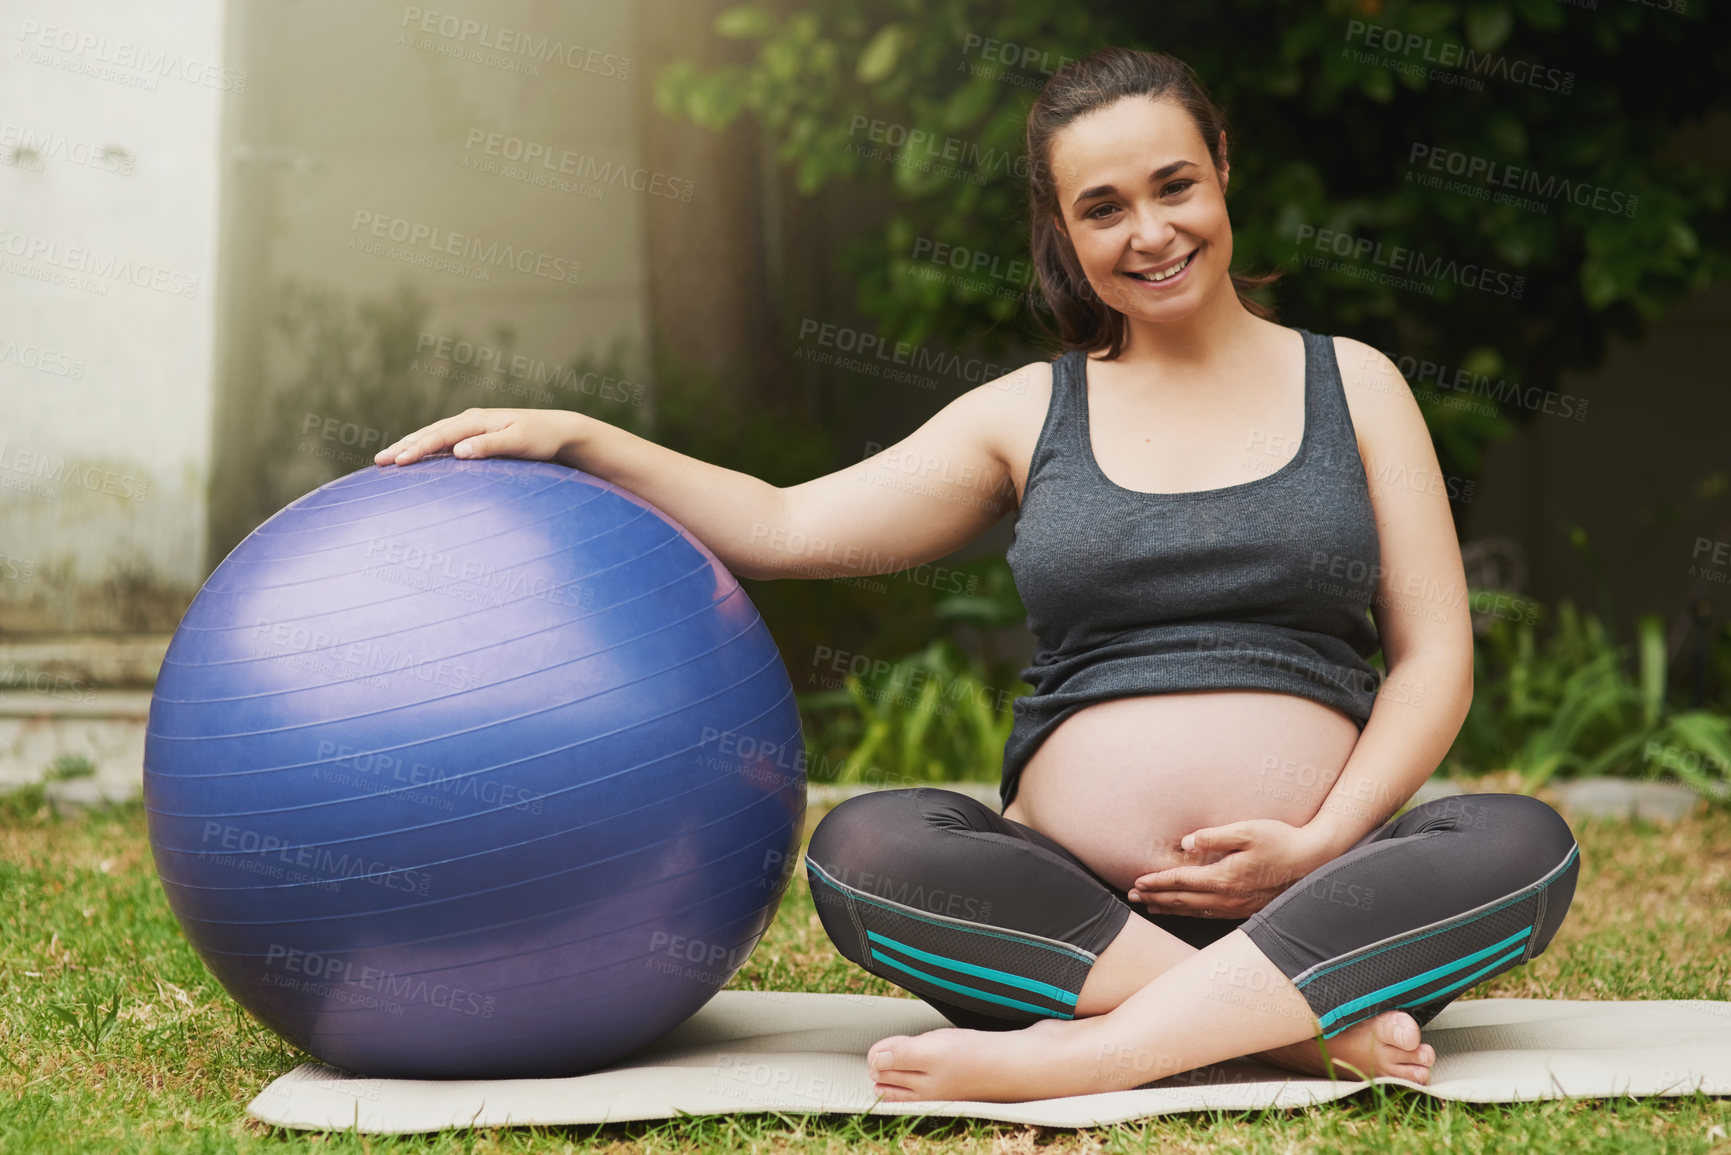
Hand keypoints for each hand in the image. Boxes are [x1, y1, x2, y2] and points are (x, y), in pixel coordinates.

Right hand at [373, 407, 583, 466]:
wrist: (557, 431)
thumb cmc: (540, 438)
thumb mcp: (519, 442)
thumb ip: (490, 446)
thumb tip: (459, 451)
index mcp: (476, 420)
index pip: (439, 436)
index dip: (417, 449)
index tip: (398, 461)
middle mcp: (469, 421)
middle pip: (429, 433)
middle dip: (403, 446)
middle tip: (378, 461)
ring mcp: (471, 427)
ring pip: (433, 436)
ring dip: (409, 446)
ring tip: (387, 459)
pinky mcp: (475, 436)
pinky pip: (443, 442)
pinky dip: (425, 449)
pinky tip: (415, 459)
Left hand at [1127, 819, 1330, 918]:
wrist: (1312, 861)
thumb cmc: (1279, 840)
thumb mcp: (1247, 830)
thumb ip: (1214, 837)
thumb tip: (1185, 844)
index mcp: (1224, 878)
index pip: (1181, 882)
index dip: (1157, 882)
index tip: (1137, 881)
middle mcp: (1228, 897)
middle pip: (1183, 900)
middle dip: (1155, 898)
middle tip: (1133, 896)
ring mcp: (1237, 906)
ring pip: (1195, 910)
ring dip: (1169, 908)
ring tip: (1149, 905)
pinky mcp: (1245, 908)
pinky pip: (1210, 914)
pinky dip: (1190, 912)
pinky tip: (1183, 909)